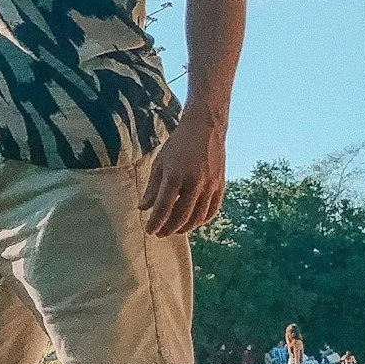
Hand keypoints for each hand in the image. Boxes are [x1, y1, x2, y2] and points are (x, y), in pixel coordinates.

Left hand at [139, 110, 227, 235]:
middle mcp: (195, 182)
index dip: (156, 222)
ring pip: (198, 216)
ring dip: (185, 227)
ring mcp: (210, 185)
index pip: (164, 207)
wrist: (205, 129)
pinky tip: (192, 222)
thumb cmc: (178, 145)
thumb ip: (152, 188)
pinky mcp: (221, 185)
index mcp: (175, 175)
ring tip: (174, 230)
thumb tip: (143, 208)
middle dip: (169, 228)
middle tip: (159, 234)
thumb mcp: (159, 163)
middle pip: (181, 215)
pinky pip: (212, 210)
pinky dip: (202, 220)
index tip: (149, 230)